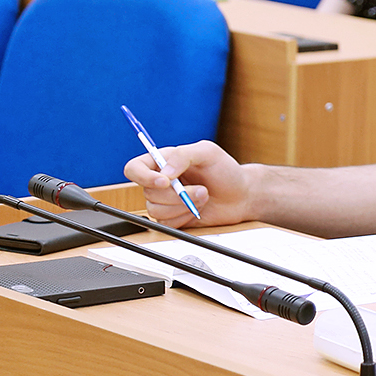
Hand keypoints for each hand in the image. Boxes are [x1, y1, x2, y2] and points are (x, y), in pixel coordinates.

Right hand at [124, 139, 251, 228]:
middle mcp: (161, 181)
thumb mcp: (208, 152)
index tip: (165, 181)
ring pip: (155, 210)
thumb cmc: (226, 170)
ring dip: (184, 205)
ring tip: (203, 196)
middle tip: (201, 189)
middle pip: (147, 193)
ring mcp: (165, 201)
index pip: (134, 168)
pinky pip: (166, 223)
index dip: (144, 177)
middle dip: (177, 194)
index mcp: (163, 161)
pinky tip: (198, 208)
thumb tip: (164, 172)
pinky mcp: (172, 218)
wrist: (240, 195)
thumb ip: (184, 155)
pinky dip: (184, 217)